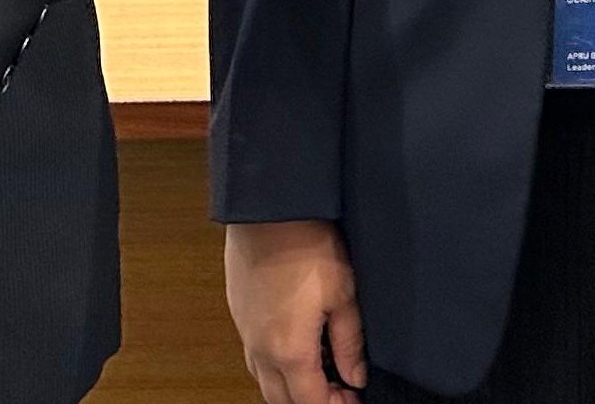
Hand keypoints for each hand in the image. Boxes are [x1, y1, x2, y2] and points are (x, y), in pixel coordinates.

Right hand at [225, 219, 366, 402]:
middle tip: (339, 390)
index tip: (354, 398)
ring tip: (320, 368)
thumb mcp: (343, 295)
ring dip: (290, 386)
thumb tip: (355, 375)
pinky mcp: (239, 313)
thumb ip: (350, 343)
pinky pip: (253, 356)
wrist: (267, 210)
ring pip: (264, 380)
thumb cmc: (305, 245)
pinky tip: (295, 345)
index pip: (310, 402)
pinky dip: (274, 365)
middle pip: (282, 400)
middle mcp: (261, 349)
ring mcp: (246, 332)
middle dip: (311, 402)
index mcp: (290, 351)